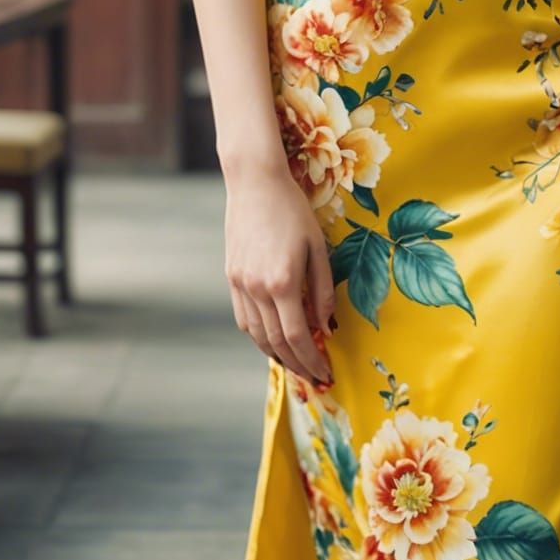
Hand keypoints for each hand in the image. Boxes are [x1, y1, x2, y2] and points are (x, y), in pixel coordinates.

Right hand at [223, 166, 336, 388]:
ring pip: (257, 335)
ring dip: (277, 355)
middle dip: (297, 365)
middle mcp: (257, 289)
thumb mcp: (317, 246)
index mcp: (283, 282)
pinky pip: (244, 319)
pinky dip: (259, 336)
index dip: (311, 359)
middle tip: (315, 377)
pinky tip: (272, 340)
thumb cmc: (292, 209)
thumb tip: (327, 325)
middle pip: (276, 343)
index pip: (297, 336)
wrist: (255, 182)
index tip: (325, 372)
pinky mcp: (232, 277)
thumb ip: (323, 290)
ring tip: (296, 364)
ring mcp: (240, 284)